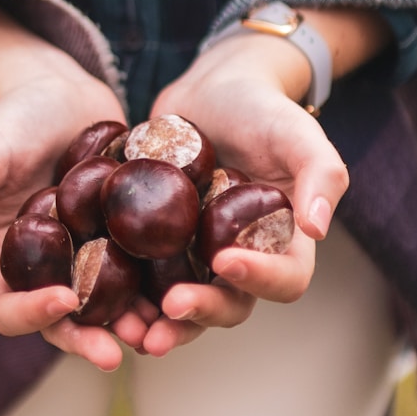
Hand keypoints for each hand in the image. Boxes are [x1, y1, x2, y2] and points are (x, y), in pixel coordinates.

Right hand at [0, 4, 148, 369]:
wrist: (60, 89)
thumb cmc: (12, 120)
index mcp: (5, 259)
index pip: (9, 307)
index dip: (33, 315)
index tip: (65, 300)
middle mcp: (49, 266)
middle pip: (64, 320)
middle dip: (89, 339)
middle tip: (117, 352)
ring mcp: (90, 253)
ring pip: (110, 304)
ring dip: (131, 322)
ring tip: (158, 328)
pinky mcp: (126, 235)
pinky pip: (143, 268)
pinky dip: (160, 283)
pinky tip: (186, 286)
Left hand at [137, 30, 349, 353]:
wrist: (213, 86)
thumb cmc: (263, 107)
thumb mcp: (298, 132)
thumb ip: (322, 174)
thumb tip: (318, 229)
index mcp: (284, 242)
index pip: (284, 280)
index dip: (259, 280)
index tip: (225, 260)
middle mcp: (241, 257)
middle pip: (228, 305)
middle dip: (199, 315)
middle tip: (168, 310)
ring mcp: (197, 253)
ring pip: (181, 302)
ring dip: (157, 322)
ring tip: (128, 329)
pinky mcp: (158, 241)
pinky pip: (142, 275)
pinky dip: (124, 291)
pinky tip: (95, 291)